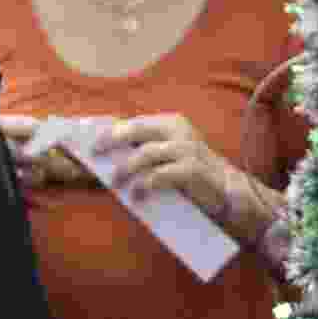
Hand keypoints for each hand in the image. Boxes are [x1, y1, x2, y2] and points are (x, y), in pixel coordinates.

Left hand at [77, 112, 253, 222]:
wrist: (228, 193)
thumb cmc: (191, 177)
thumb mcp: (167, 159)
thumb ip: (144, 153)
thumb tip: (108, 157)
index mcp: (170, 123)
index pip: (133, 123)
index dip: (109, 131)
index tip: (89, 142)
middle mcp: (178, 130)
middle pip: (136, 129)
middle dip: (111, 140)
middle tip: (95, 154)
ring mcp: (187, 148)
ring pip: (145, 153)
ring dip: (126, 169)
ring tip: (116, 183)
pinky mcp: (193, 169)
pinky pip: (161, 174)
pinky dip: (145, 184)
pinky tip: (138, 195)